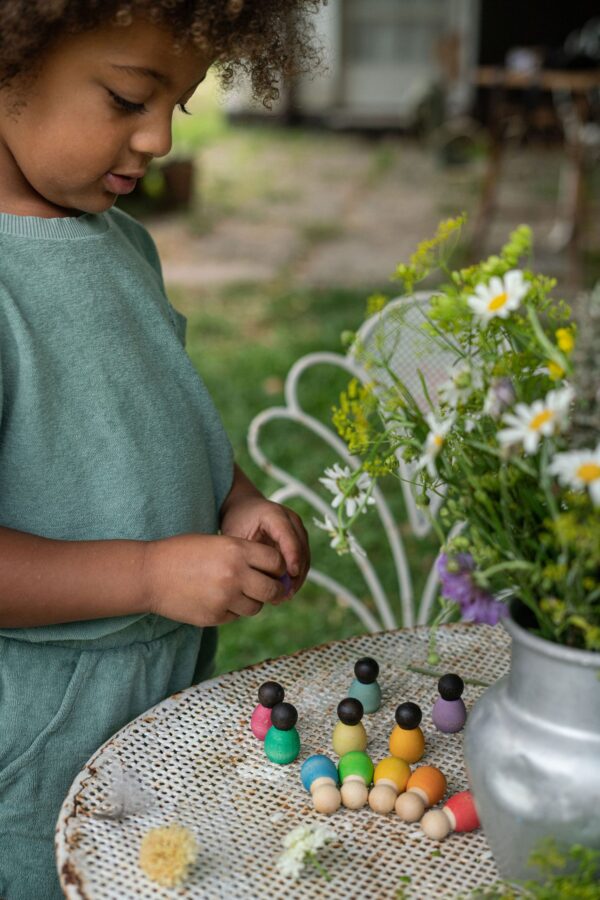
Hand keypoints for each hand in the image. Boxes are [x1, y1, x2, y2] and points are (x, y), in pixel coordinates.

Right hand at [143, 533, 287, 625]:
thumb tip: (276, 571)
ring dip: (252, 601)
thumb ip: (245, 554)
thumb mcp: (217, 542)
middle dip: (274, 589)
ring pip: (256, 607)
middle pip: (273, 589)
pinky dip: (232, 610)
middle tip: (268, 587)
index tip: (274, 569)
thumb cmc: (184, 553)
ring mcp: (225, 598)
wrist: (150, 574)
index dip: (278, 567)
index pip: (276, 562)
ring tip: (236, 592)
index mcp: (237, 550)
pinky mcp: (215, 617)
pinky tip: (217, 599)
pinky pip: (236, 616)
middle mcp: (235, 574)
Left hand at [220, 470, 309, 599]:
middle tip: (286, 593)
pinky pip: (303, 559)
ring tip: (285, 596)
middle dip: (296, 572)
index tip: (291, 575)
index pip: (288, 536)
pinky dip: (296, 575)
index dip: (292, 556)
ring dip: (298, 577)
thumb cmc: (238, 522)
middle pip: (301, 548)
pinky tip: (286, 590)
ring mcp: (298, 529)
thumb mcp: (236, 536)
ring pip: (305, 556)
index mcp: (274, 514)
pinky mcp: (300, 539)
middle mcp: (291, 519)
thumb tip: (259, 580)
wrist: (244, 508)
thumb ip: (247, 554)